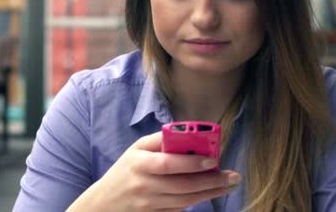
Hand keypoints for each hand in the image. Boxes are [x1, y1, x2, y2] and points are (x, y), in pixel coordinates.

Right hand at [67, 131, 240, 211]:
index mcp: (139, 163)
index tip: (212, 160)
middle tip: (232, 176)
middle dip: (210, 181)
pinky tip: (209, 194)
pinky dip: (195, 202)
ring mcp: (149, 205)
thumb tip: (188, 132)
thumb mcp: (137, 149)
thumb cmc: (125, 170)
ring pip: (184, 201)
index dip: (191, 163)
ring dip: (208, 193)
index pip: (168, 164)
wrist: (104, 204)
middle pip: (181, 186)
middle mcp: (144, 185)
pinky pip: (178, 211)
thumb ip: (161, 139)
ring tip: (227, 184)